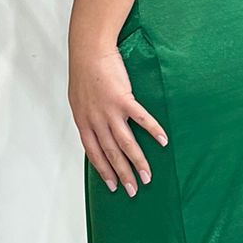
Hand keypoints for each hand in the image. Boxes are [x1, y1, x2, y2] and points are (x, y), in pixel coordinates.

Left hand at [69, 38, 167, 194]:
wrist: (89, 51)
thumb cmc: (84, 73)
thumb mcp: (79, 100)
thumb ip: (88, 117)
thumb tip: (95, 130)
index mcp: (84, 122)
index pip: (94, 154)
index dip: (104, 171)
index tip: (113, 186)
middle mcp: (96, 120)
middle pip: (111, 154)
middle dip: (123, 174)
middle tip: (133, 191)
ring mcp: (110, 111)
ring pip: (125, 143)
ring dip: (137, 161)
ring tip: (147, 176)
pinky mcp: (124, 99)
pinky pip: (141, 119)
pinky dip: (153, 131)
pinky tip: (163, 141)